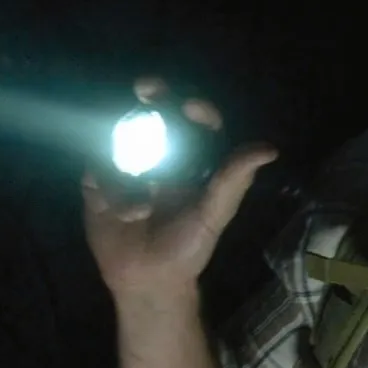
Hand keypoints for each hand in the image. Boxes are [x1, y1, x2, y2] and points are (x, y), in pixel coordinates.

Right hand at [81, 76, 278, 306]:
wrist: (147, 280)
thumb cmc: (188, 247)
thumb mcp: (214, 214)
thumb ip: (234, 180)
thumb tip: (269, 149)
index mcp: (193, 160)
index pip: (197, 122)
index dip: (196, 108)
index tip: (189, 104)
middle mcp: (161, 156)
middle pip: (157, 116)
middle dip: (153, 97)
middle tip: (146, 87)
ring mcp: (128, 166)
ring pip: (124, 138)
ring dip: (128, 157)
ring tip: (141, 201)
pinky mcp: (99, 183)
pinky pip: (97, 168)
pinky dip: (109, 186)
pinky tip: (123, 212)